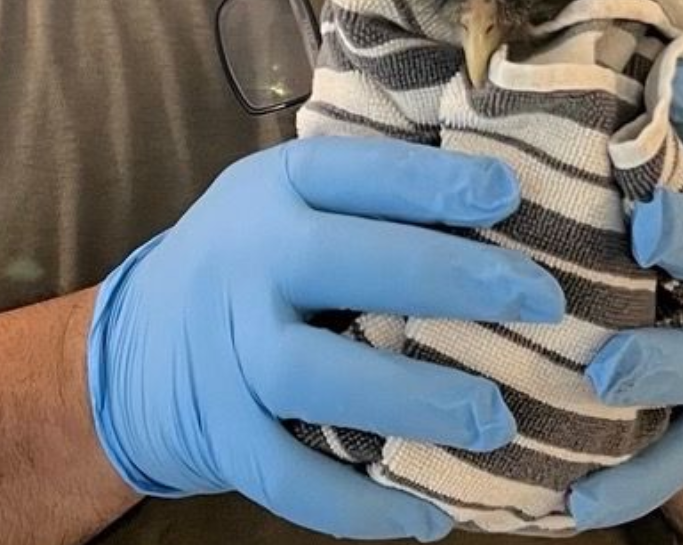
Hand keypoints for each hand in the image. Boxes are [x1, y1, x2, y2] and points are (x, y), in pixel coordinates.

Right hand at [86, 137, 565, 540]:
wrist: (139, 342)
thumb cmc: (258, 258)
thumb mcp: (291, 199)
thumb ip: (371, 195)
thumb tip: (509, 193)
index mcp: (274, 187)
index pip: (351, 172)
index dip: (429, 181)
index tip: (509, 194)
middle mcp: (243, 258)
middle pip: (336, 261)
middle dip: (445, 278)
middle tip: (542, 300)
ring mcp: (223, 347)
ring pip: (309, 373)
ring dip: (408, 399)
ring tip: (494, 420)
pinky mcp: (219, 429)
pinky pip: (283, 475)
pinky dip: (355, 506)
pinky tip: (427, 518)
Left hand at [570, 62, 682, 531]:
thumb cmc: (627, 249)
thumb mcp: (627, 186)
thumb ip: (602, 132)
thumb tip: (530, 54)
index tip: (669, 93)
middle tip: (643, 230)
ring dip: (659, 366)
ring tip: (602, 374)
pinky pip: (675, 468)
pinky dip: (625, 487)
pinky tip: (572, 505)